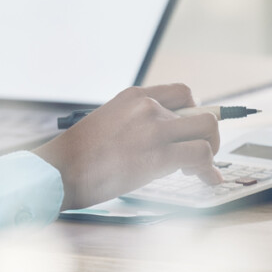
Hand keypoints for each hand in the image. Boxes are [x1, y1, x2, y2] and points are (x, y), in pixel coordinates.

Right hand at [32, 84, 221, 210]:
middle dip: (207, 135)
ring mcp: (154, 129)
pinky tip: (206, 179)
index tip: (192, 129)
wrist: (61, 170)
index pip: (183, 92)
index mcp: (135, 96)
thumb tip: (161, 140)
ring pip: (207, 132)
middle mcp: (148, 107)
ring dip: (210, 152)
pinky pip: (200, 156)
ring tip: (199, 169)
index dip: (194, 112)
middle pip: (200, 113)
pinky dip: (208, 170)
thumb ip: (137, 124)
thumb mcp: (109, 122)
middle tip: (199, 153)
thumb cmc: (79, 155)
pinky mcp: (158, 156)